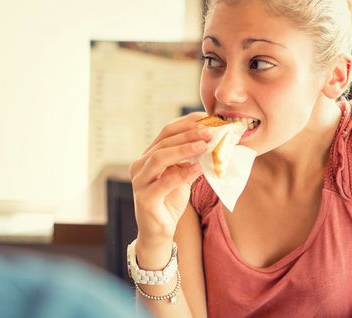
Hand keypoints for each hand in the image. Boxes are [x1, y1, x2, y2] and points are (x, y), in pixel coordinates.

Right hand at [129, 112, 211, 246]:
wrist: (159, 232)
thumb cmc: (170, 201)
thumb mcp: (182, 176)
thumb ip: (190, 160)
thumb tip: (212, 141)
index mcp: (148, 156)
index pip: (166, 132)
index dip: (186, 123)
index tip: (206, 119)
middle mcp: (139, 165)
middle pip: (163, 142)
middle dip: (188, 134)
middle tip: (209, 132)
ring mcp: (139, 181)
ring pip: (160, 157)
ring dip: (184, 149)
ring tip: (204, 145)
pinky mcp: (144, 199)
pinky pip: (164, 182)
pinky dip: (182, 173)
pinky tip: (198, 168)